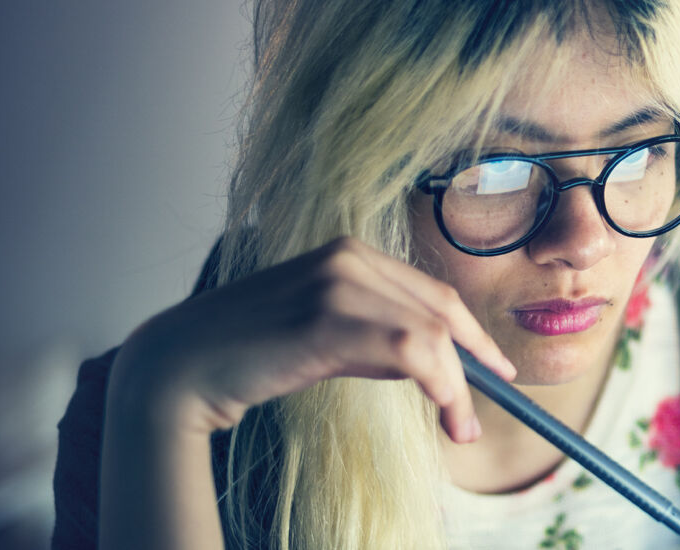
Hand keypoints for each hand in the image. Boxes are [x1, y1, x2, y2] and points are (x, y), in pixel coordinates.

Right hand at [108, 236, 515, 441]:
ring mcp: (337, 282)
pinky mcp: (326, 317)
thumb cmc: (252, 354)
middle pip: (441, 309)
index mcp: (350, 252)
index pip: (433, 292)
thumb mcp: (326, 334)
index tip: (497, 367)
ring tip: (461, 428)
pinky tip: (443, 413)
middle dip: (476, 360)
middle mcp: (348, 256)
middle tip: (489, 407)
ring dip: (457, 386)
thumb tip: (434, 363)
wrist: (181, 365)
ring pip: (431, 332)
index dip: (473, 332)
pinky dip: (440, 385)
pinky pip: (411, 350)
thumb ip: (376, 334)